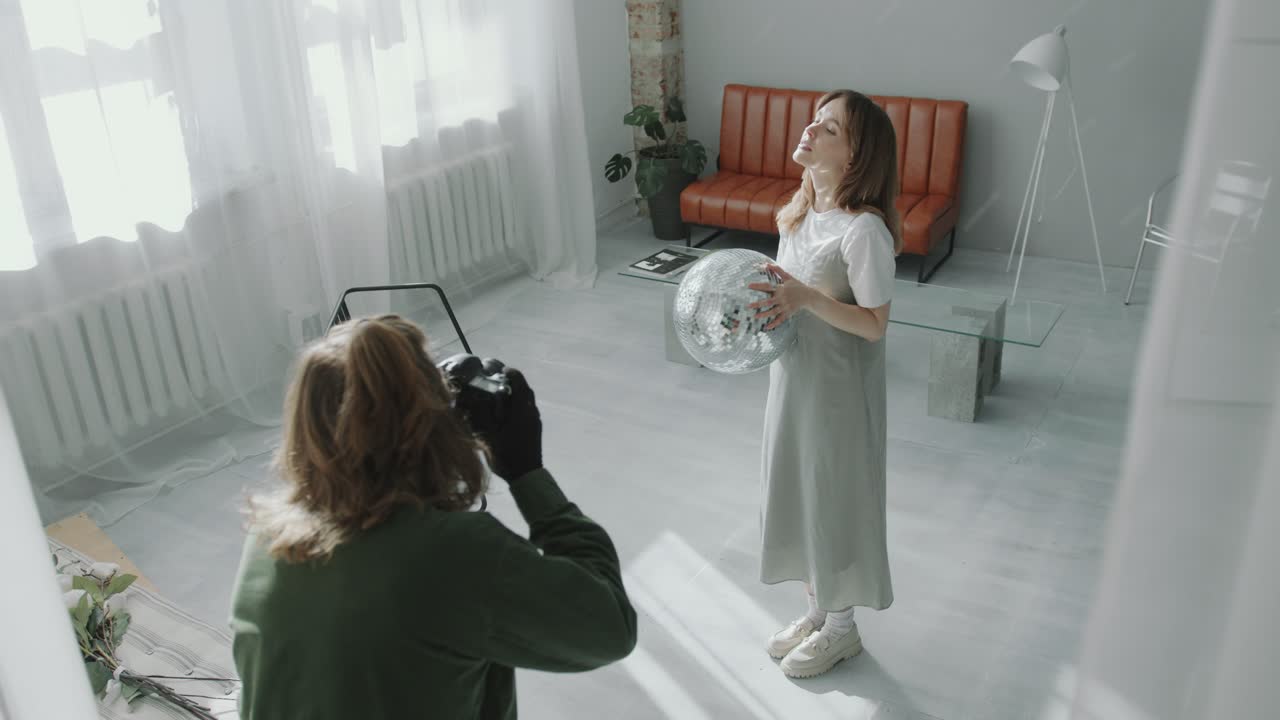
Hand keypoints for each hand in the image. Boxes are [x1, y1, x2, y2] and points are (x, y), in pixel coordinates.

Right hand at [481, 367, 542, 482]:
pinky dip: (517, 405)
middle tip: (496, 380)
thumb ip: (482, 414)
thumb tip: (473, 396)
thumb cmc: (507, 455)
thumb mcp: (489, 434)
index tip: (497, 369)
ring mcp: (535, 420)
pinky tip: (505, 413)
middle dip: (512, 381)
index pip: (519, 381)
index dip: (509, 372)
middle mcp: (532, 411)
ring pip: (527, 400)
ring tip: (499, 396)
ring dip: (515, 394)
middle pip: (525, 389)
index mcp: (522, 409)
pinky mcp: (535, 428)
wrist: (526, 475)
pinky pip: (527, 410)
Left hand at [747, 263, 815, 330]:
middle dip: (758, 304)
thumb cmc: (797, 285)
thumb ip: (778, 271)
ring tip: (755, 316)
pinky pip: (780, 319)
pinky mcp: (788, 313)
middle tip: (749, 306)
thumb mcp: (788, 277)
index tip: (749, 286)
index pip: (768, 287)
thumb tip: (768, 264)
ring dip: (764, 314)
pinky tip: (767, 327)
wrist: (809, 296)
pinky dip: (774, 324)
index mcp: (781, 289)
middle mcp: (782, 298)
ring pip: (773, 312)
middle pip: (769, 302)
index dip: (758, 286)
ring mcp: (785, 306)